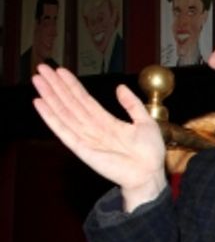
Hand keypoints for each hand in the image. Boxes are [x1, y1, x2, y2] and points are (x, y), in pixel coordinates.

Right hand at [31, 64, 166, 210]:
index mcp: (107, 122)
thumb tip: (120, 87)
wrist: (149, 173)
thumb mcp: (145, 122)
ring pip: (64, 113)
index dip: (72, 85)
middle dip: (55, 86)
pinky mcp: (82, 149)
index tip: (59, 70)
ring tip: (37, 80)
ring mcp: (86, 138)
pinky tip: (39, 104)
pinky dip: (51, 118)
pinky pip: (63, 131)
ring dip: (50, 96)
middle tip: (42, 68)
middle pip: (70, 103)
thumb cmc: (149, 152)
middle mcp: (93, 128)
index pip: (84, 99)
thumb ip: (132, 104)